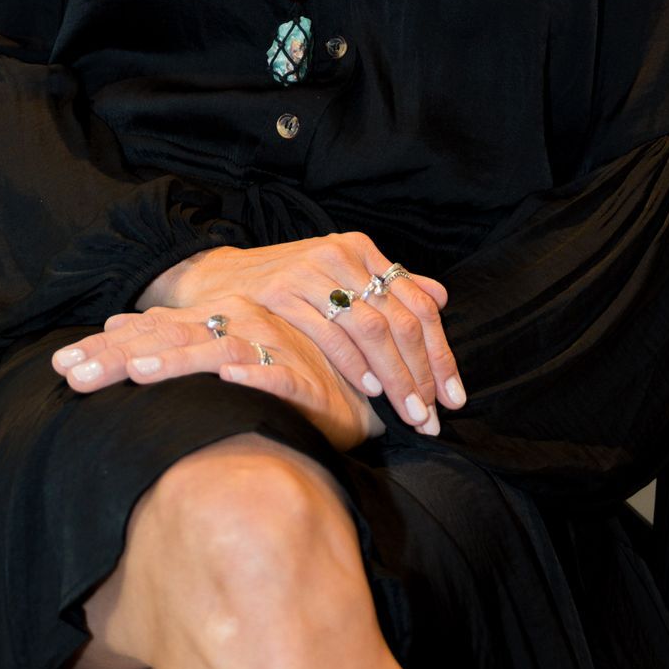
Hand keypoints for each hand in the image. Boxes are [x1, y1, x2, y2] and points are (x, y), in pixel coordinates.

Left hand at [52, 298, 379, 453]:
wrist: (345, 386)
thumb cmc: (272, 368)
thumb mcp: (214, 351)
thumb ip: (167, 337)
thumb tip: (115, 323)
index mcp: (206, 326)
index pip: (144, 337)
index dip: (101, 351)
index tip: (59, 367)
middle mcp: (231, 330)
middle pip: (165, 342)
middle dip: (117, 359)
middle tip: (75, 375)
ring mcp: (265, 351)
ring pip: (215, 354)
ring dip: (178, 363)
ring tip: (140, 374)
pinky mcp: (300, 378)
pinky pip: (275, 375)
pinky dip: (253, 375)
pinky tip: (230, 378)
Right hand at [143, 232, 463, 429]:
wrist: (214, 278)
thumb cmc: (283, 286)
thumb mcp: (338, 277)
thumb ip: (388, 287)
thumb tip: (441, 298)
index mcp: (362, 251)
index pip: (419, 305)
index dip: (441, 354)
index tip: (454, 397)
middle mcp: (342, 256)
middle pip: (402, 318)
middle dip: (423, 374)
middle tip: (432, 416)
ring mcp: (312, 272)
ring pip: (372, 327)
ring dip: (395, 376)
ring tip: (409, 412)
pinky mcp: (283, 293)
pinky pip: (330, 332)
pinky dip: (353, 362)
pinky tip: (368, 388)